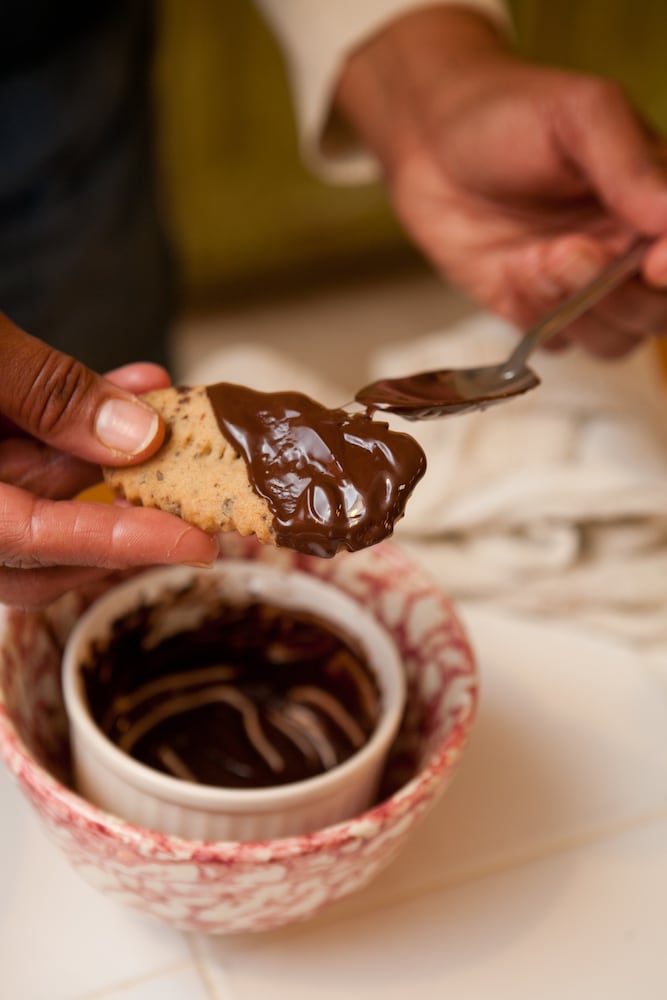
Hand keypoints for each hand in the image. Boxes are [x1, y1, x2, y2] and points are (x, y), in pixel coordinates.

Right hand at [0, 313, 217, 608]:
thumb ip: (46, 394)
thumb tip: (137, 438)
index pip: (30, 541)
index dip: (119, 545)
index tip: (194, 546)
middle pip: (36, 545)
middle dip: (119, 508)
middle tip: (187, 485)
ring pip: (31, 494)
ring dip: (101, 452)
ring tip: (159, 401)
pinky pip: (13, 455)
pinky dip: (65, 425)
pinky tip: (120, 384)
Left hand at [335, 7, 666, 355]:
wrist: (428, 140)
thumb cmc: (508, 111)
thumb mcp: (579, 114)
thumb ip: (629, 165)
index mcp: (655, 199)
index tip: (654, 265)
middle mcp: (627, 249)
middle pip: (657, 311)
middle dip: (617, 294)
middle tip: (565, 250)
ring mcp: (582, 285)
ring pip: (614, 339)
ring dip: (574, 310)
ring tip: (529, 258)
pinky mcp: (535, 308)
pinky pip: (556, 343)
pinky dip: (535, 319)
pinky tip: (508, 270)